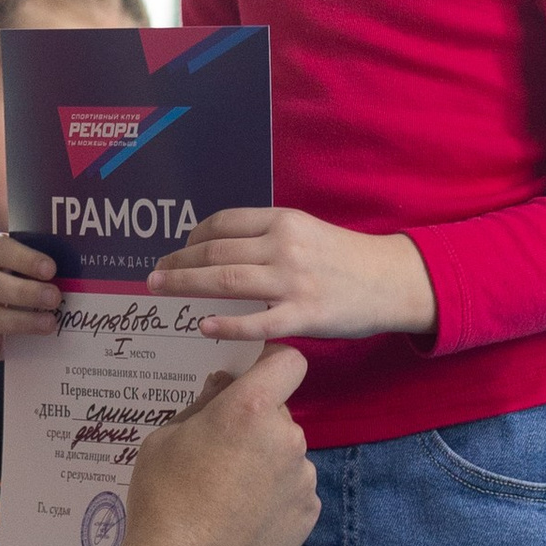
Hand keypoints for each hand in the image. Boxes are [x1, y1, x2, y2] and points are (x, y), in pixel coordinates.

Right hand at [0, 233, 59, 368]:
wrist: (18, 294)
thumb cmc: (32, 271)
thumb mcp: (36, 256)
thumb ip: (45, 253)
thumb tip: (75, 254)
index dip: (22, 259)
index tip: (51, 269)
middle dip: (23, 292)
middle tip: (55, 298)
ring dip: (16, 321)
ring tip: (48, 323)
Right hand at [116, 343, 319, 545]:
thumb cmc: (164, 500)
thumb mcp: (165, 440)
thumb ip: (202, 406)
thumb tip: (223, 385)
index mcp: (250, 408)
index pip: (288, 361)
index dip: (272, 365)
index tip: (252, 378)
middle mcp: (286, 438)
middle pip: (280, 415)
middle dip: (256, 425)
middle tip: (222, 453)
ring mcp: (302, 479)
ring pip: (287, 455)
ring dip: (267, 463)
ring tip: (229, 496)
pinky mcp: (308, 515)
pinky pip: (294, 491)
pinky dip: (276, 498)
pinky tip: (244, 520)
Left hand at [146, 208, 434, 342]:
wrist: (390, 280)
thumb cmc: (345, 257)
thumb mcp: (306, 231)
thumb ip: (268, 237)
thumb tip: (222, 249)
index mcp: (283, 220)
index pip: (224, 222)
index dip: (193, 236)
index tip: (180, 249)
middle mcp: (283, 246)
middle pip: (216, 251)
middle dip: (179, 262)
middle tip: (154, 274)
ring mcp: (292, 281)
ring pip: (227, 281)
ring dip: (187, 285)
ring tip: (161, 290)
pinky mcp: (303, 315)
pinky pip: (256, 322)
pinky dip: (227, 323)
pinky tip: (203, 325)